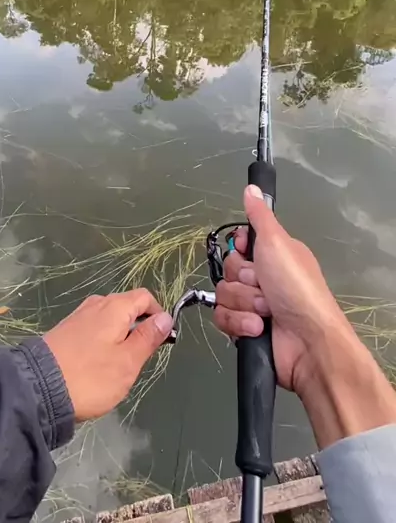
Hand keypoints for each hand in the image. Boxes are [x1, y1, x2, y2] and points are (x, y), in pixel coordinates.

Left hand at [44, 289, 172, 420]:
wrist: (38, 389)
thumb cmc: (91, 377)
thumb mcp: (128, 362)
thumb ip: (148, 338)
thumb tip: (165, 317)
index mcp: (115, 307)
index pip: (145, 297)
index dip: (158, 314)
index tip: (162, 339)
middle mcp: (96, 304)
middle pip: (126, 306)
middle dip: (138, 327)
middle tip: (139, 358)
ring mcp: (77, 316)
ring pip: (109, 318)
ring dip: (120, 335)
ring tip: (118, 365)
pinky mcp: (64, 331)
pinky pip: (93, 328)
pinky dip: (102, 340)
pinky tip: (97, 364)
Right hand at [214, 184, 350, 394]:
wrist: (307, 341)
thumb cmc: (296, 287)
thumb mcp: (277, 242)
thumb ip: (260, 216)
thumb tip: (252, 188)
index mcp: (274, 255)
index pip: (239, 244)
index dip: (240, 249)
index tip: (248, 251)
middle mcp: (264, 278)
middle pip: (228, 269)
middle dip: (244, 280)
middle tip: (264, 286)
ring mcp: (254, 305)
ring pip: (223, 295)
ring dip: (243, 303)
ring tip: (265, 311)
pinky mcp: (245, 330)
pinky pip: (222, 319)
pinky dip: (239, 323)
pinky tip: (257, 328)